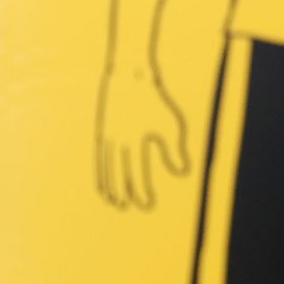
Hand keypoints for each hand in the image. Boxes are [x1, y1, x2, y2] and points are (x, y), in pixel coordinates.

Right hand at [95, 67, 189, 209]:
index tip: (147, 205)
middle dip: (125, 192)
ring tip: (113, 201)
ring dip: (110, 186)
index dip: (142, 191)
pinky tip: (103, 182)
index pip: (138, 173)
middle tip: (128, 208)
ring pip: (106, 168)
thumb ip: (174, 150)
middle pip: (120, 174)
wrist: (130, 75)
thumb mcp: (170, 123)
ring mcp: (107, 136)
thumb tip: (182, 173)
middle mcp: (118, 141)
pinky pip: (100, 159)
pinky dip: (102, 173)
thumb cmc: (154, 100)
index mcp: (135, 139)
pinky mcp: (102, 132)